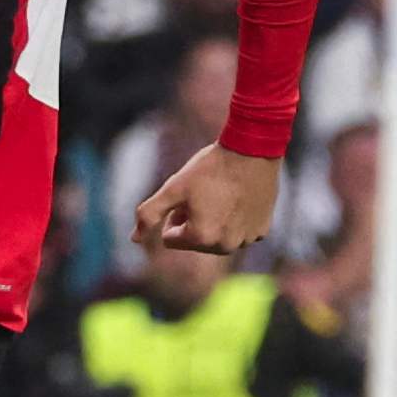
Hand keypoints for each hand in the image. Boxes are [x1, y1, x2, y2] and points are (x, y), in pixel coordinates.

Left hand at [133, 144, 283, 257]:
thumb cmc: (210, 168)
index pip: (170, 238)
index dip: (174, 214)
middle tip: (204, 195)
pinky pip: (240, 232)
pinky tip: (240, 198)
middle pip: (195, 241)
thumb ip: (149, 215)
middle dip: (194, 221)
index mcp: (201, 238)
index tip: (187, 196)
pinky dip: (237, 220)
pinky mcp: (262, 231)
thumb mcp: (173, 188)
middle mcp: (226, 246)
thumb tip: (134, 239)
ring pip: (218, 237)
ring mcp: (247, 240)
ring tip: (221, 195)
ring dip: (215, 221)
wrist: (252, 150)